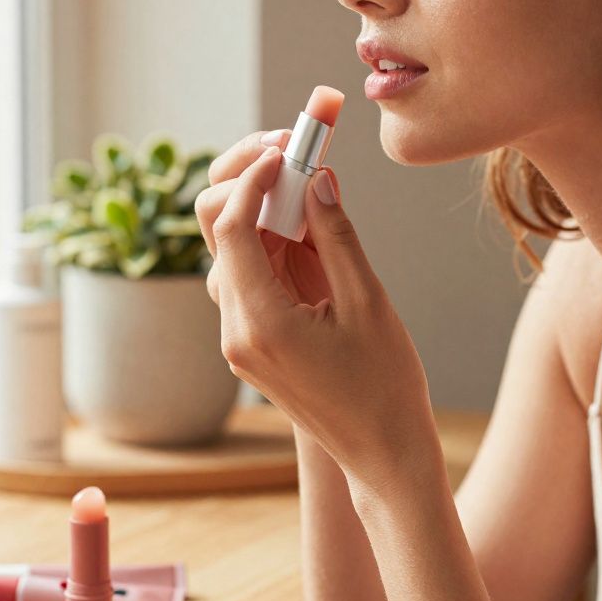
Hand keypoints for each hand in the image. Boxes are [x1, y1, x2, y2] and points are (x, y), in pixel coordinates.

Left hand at [194, 131, 440, 485]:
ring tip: (310, 182)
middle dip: (249, 182)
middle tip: (294, 151)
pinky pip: (249, 276)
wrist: (381, 454)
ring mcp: (239, 339)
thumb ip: (336, 236)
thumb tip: (315, 177)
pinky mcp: (252, 342)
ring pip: (231, 252)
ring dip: (263, 211)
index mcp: (259, 324)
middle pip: (217, 232)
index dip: (256, 177)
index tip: (290, 146)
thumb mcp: (367, 302)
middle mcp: (235, 331)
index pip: (231, 226)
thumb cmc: (384, 386)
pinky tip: (309, 226)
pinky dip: (271, 242)